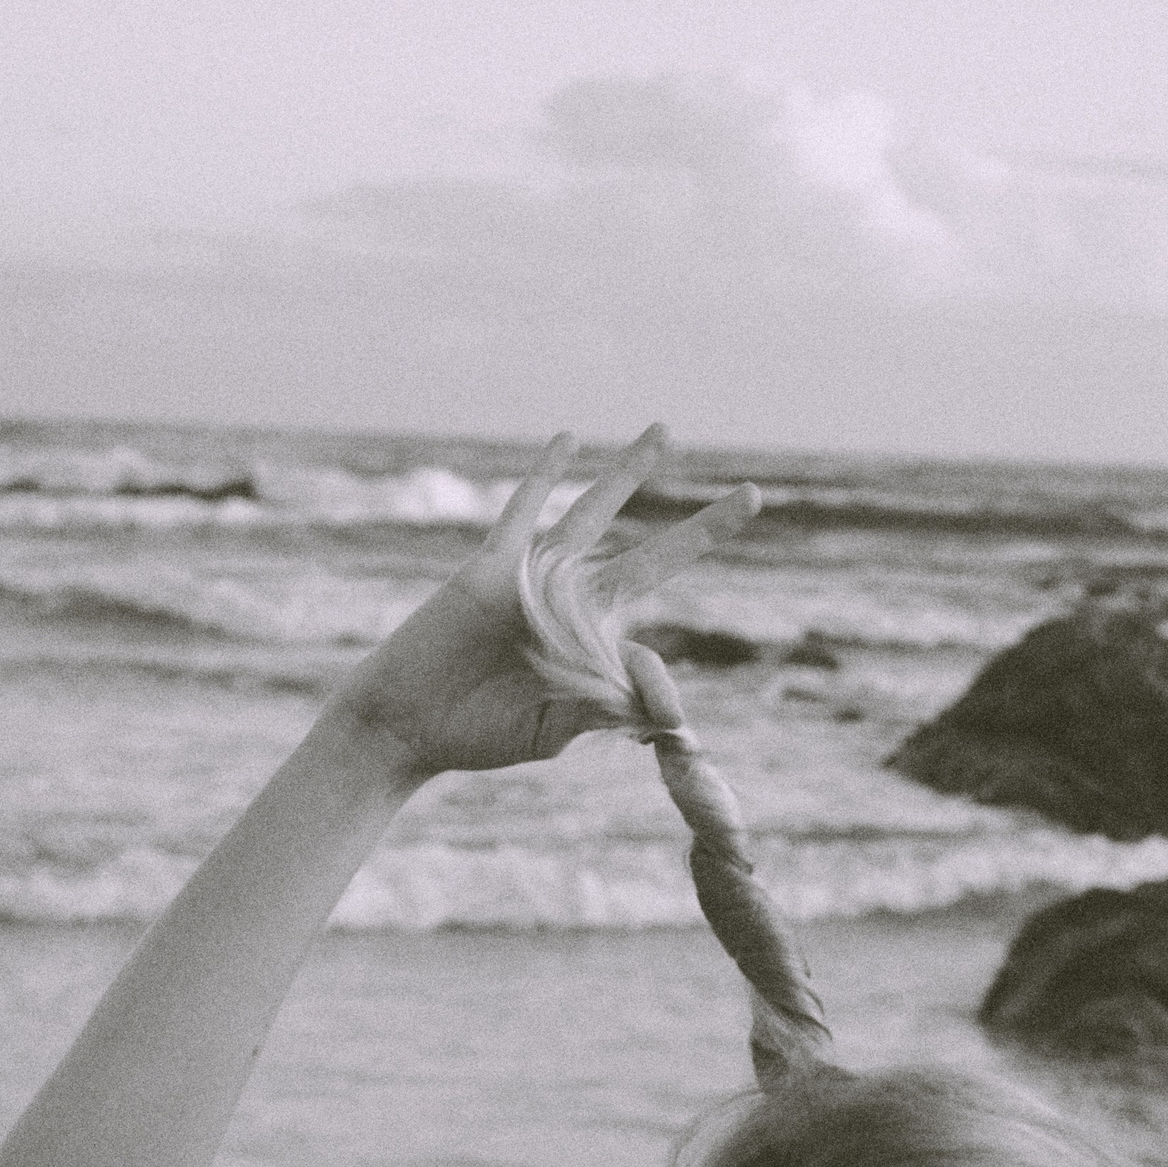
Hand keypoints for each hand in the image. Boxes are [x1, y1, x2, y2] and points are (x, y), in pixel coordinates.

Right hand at [327, 426, 759, 782]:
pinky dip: (546, 476)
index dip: (656, 688)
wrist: (411, 722)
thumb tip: (665, 712)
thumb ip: (605, 713)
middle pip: (655, 557)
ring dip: (630, 472)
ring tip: (667, 433)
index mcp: (595, 650)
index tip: (658, 721)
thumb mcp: (554, 732)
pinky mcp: (494, 564)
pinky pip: (524, 511)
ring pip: (596, 514)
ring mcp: (537, 578)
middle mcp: (575, 604)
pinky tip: (569, 440)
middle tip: (757, 495)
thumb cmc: (480, 733)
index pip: (647, 652)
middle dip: (705, 529)